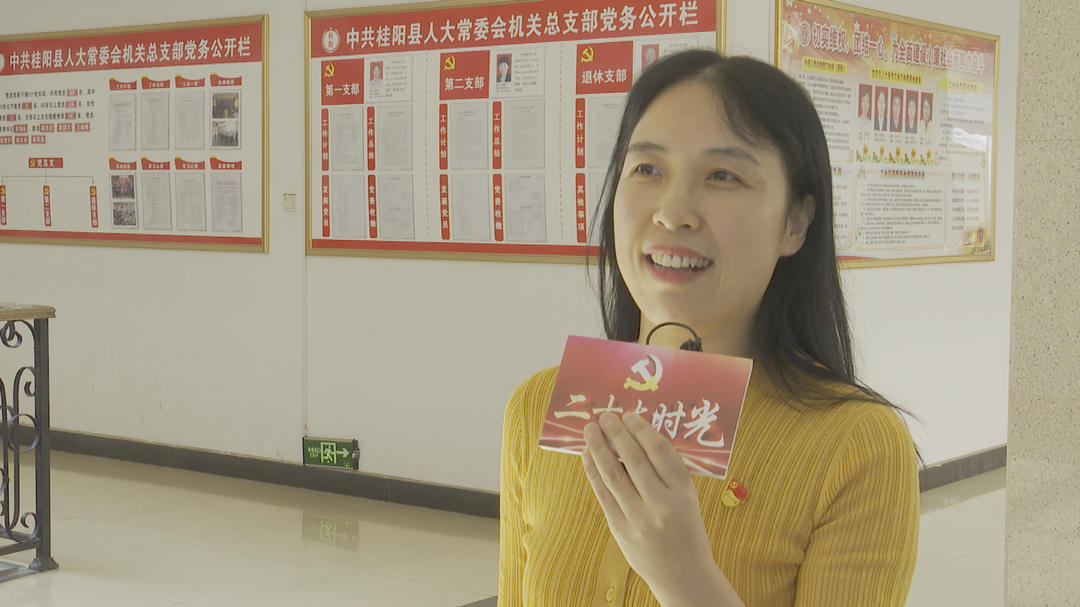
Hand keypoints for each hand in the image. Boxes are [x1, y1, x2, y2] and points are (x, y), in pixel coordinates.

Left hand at [582, 411, 741, 606]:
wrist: (683, 574)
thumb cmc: (687, 530)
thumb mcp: (687, 498)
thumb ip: (666, 473)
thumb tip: (635, 438)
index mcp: (683, 492)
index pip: (660, 452)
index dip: (642, 430)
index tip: (629, 415)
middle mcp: (661, 504)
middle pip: (634, 460)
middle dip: (616, 433)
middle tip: (605, 415)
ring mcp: (639, 518)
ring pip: (613, 475)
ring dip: (599, 448)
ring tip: (590, 429)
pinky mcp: (620, 530)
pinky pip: (603, 494)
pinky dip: (593, 472)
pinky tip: (587, 455)